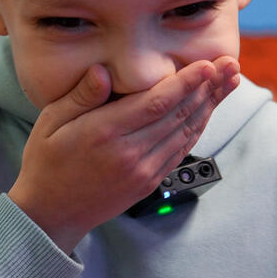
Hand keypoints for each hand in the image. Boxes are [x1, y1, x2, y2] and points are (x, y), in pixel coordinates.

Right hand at [8, 56, 239, 252]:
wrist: (51, 214)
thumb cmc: (47, 161)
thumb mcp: (50, 122)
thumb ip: (80, 96)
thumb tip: (102, 70)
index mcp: (105, 133)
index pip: (156, 103)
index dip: (186, 82)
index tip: (208, 64)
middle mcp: (129, 153)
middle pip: (179, 114)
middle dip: (208, 87)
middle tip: (229, 64)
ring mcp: (143, 170)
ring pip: (186, 131)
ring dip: (210, 105)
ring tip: (229, 81)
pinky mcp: (150, 182)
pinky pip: (181, 150)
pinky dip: (198, 127)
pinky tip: (208, 109)